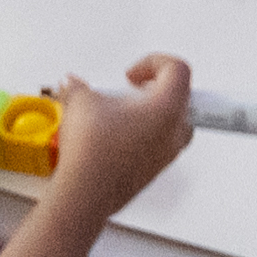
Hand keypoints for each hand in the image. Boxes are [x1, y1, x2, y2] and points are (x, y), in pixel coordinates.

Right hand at [50, 53, 195, 216]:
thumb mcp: (81, 102)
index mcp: (167, 108)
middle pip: (182, 98)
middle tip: (130, 91)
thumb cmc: (92, 152)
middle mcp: (173, 133)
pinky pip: (159, 145)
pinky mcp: (153, 172)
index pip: (177, 70)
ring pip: (173, 124)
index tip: (131, 75)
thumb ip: (80, 86)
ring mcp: (166, 155)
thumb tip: (73, 84)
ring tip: (119, 115)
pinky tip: (113, 137)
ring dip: (150, 114)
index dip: (153, 63)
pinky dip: (143, 135)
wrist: (84, 194)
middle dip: (155, 89)